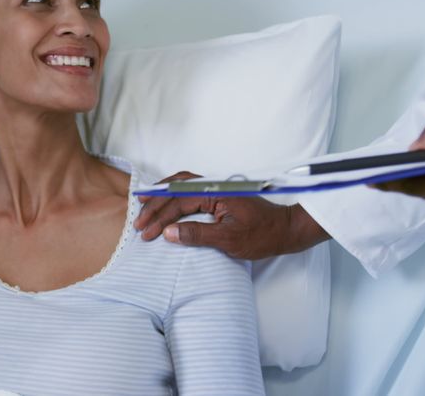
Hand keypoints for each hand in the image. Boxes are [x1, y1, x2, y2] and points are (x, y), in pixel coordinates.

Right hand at [134, 171, 329, 259]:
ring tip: (144, 205)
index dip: (159, 218)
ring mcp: (216, 188)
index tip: (145, 233)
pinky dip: (174, 193)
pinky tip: (166, 200)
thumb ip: (196, 234)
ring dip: (162, 196)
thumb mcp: (228, 239)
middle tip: (138, 223)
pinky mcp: (219, 194)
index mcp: (215, 192)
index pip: (178, 203)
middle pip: (175, 190)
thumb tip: (168, 233)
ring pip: (181, 185)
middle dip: (154, 206)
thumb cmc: (262, 235)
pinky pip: (189, 189)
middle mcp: (214, 185)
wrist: (286, 230)